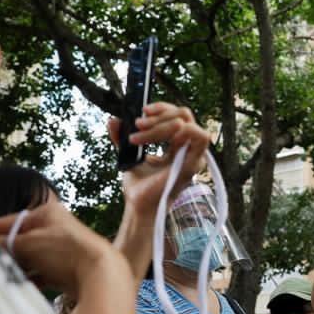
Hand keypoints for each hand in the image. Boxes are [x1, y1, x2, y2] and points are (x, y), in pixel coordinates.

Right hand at [0, 201, 123, 294]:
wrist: (100, 274)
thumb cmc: (65, 251)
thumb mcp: (29, 244)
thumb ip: (6, 244)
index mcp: (47, 213)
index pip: (11, 220)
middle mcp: (55, 229)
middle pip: (21, 241)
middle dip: (5, 252)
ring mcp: (61, 250)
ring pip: (30, 259)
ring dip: (16, 268)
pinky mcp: (66, 270)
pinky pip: (41, 274)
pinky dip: (30, 279)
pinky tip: (19, 287)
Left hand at [108, 102, 210, 220]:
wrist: (138, 204)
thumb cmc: (139, 185)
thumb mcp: (129, 155)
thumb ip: (122, 138)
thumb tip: (113, 120)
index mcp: (176, 145)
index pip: (177, 116)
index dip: (161, 109)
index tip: (141, 113)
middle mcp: (187, 148)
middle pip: (184, 114)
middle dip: (160, 114)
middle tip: (138, 123)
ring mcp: (193, 155)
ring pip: (187, 122)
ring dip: (164, 122)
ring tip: (142, 130)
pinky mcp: (194, 164)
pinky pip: (200, 137)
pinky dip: (182, 131)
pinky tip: (160, 140)